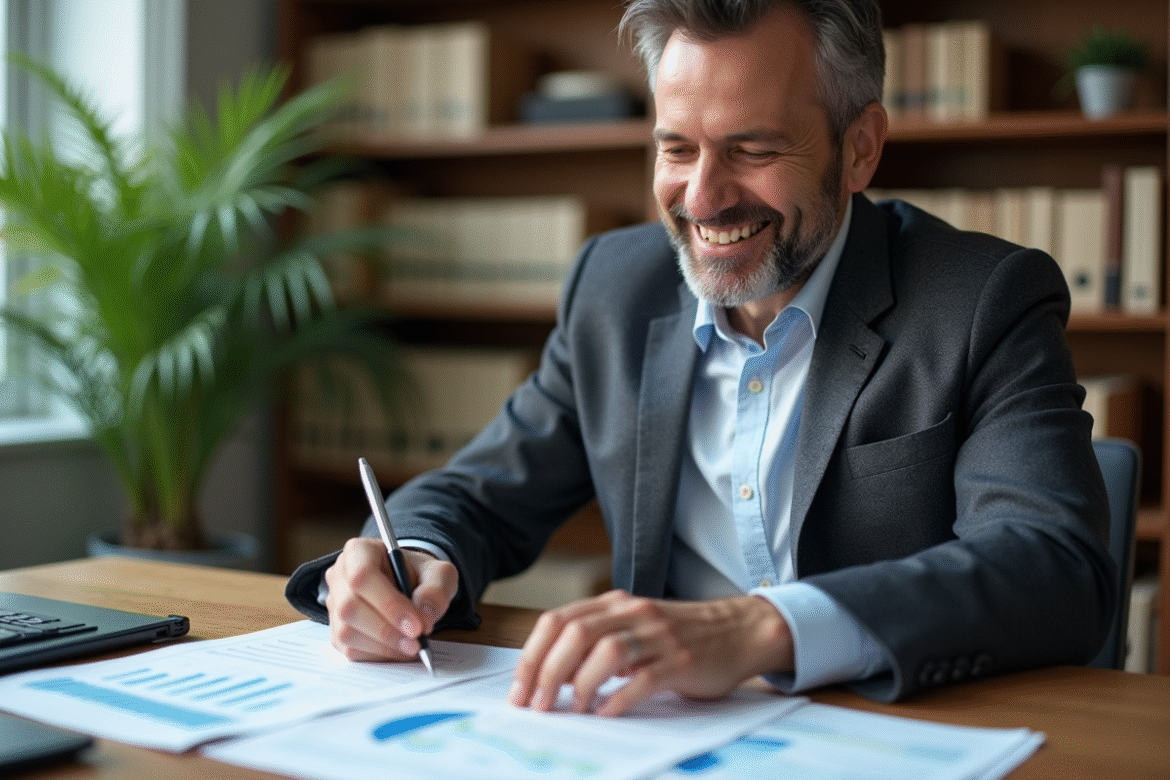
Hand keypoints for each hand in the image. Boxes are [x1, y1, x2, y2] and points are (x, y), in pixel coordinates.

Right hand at [323, 536, 458, 661]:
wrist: (410, 585)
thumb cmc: (419, 575)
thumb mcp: (438, 573)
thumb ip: (436, 589)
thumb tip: (424, 615)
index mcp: (360, 551)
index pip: (363, 575)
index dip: (388, 603)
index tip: (416, 625)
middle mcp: (340, 575)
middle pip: (350, 607)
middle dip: (387, 630)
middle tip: (417, 642)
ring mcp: (334, 604)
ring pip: (347, 631)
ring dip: (383, 646)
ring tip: (412, 647)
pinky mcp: (336, 631)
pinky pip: (350, 649)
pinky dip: (378, 655)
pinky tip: (399, 649)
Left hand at [507, 589, 794, 716]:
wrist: (738, 630)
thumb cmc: (680, 635)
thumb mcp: (634, 627)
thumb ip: (597, 640)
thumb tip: (551, 674)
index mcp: (614, 604)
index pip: (557, 621)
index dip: (532, 656)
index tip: (520, 689)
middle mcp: (632, 613)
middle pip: (574, 634)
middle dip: (547, 673)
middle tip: (536, 705)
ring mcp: (657, 635)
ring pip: (605, 652)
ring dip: (580, 685)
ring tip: (574, 709)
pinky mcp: (680, 660)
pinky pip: (643, 678)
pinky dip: (619, 698)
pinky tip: (607, 712)